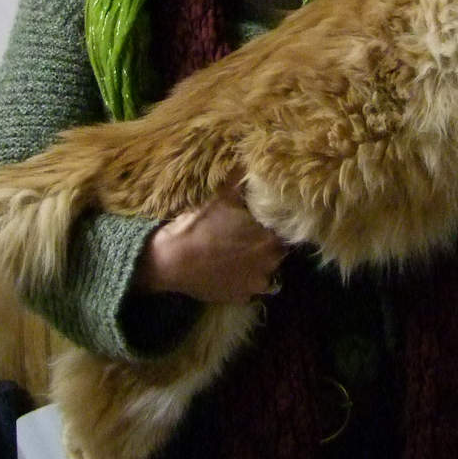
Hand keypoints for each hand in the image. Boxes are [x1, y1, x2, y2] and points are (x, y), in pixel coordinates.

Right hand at [133, 182, 287, 303]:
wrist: (173, 260)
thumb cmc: (199, 225)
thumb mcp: (221, 196)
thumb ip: (239, 179)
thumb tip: (249, 160)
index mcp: (270, 236)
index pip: (284, 230)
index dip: (273, 225)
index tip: (262, 221)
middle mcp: (270, 262)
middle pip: (277, 252)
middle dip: (267, 244)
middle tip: (249, 236)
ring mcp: (256, 283)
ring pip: (266, 271)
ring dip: (258, 264)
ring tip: (239, 254)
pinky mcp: (241, 298)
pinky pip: (250, 288)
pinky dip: (244, 280)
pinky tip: (230, 271)